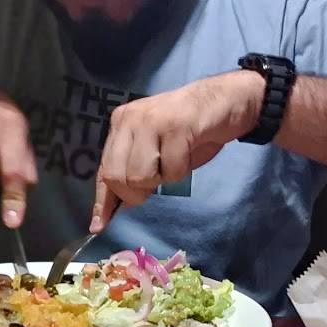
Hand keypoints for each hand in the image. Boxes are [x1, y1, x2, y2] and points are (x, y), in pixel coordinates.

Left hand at [90, 70, 264, 230]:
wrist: (226, 101)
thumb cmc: (190, 131)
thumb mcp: (155, 150)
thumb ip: (134, 171)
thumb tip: (118, 208)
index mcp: (121, 124)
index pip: (103, 170)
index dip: (103, 201)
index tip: (100, 225)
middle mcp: (130, 120)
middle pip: (117, 177)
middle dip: (136, 192)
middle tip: (159, 179)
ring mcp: (151, 121)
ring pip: (139, 176)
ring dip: (162, 179)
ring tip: (176, 160)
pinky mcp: (175, 126)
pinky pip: (170, 169)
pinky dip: (181, 171)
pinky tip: (188, 152)